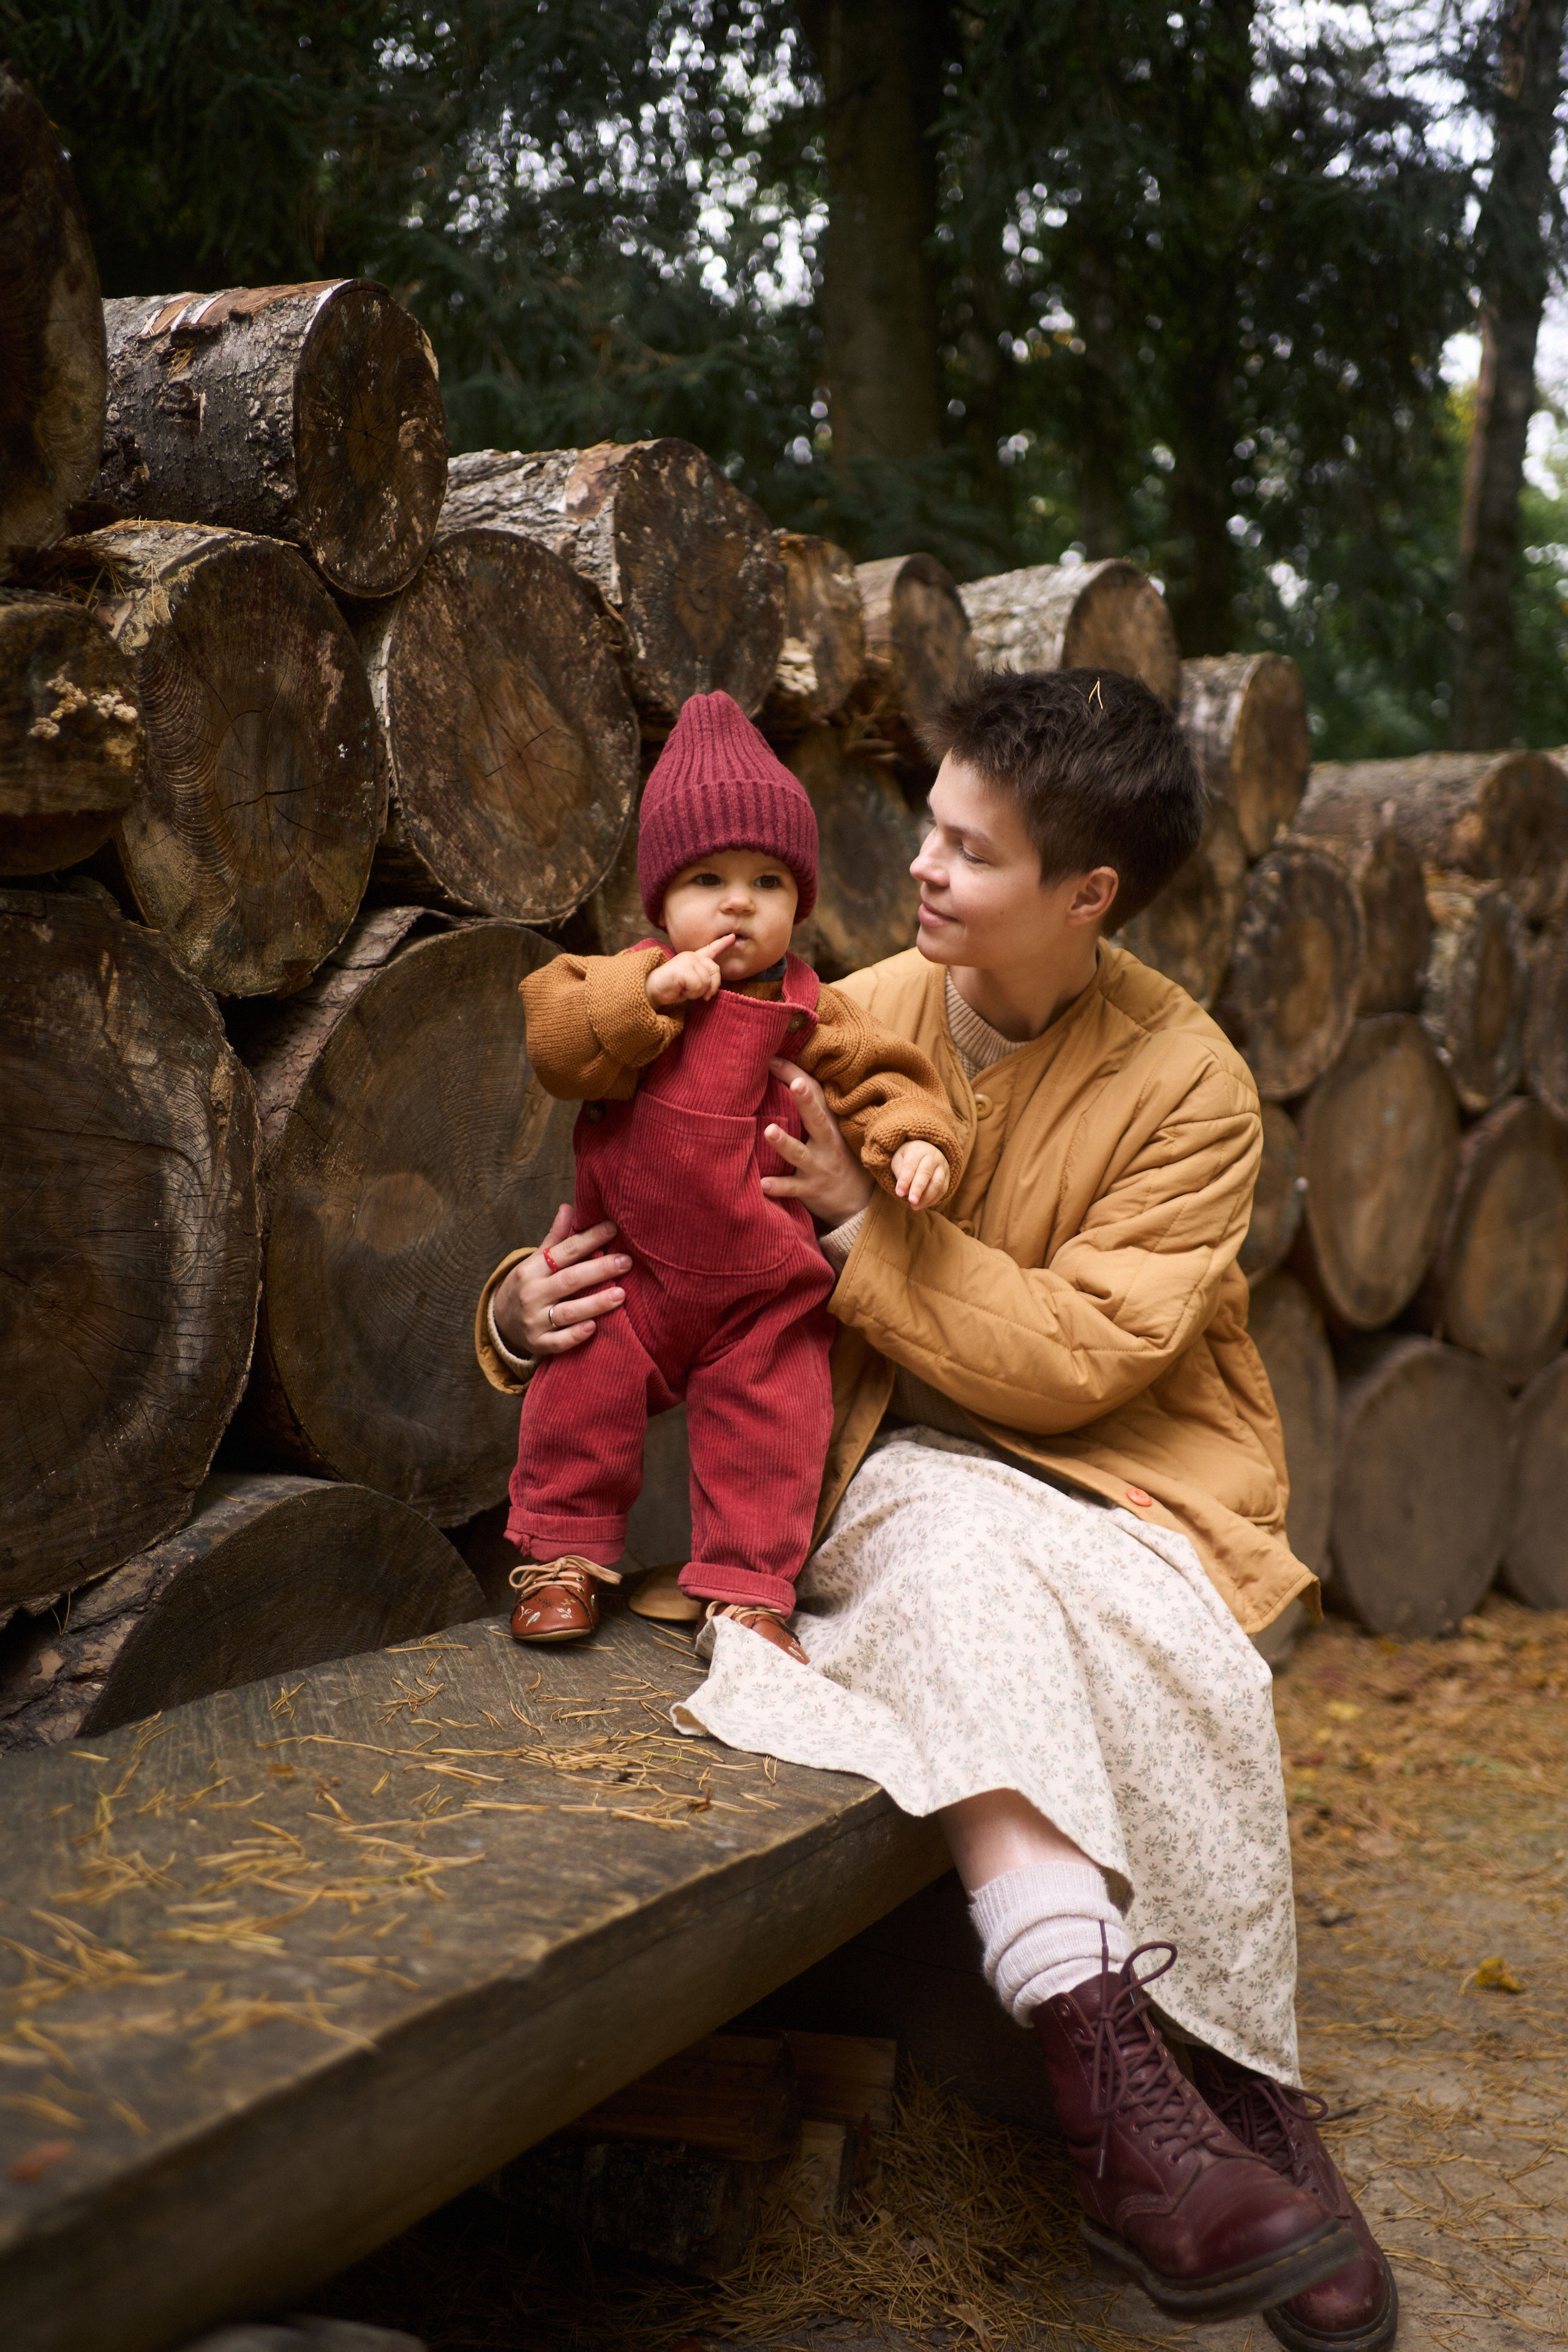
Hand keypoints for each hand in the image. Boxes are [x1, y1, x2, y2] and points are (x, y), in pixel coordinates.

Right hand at [492, 1203, 630, 1358]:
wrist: (499, 1322)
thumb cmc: (527, 1285)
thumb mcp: (535, 1261)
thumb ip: (555, 1238)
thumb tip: (569, 1207)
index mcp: (532, 1269)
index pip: (564, 1251)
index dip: (589, 1239)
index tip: (613, 1228)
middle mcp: (533, 1293)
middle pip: (569, 1280)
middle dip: (599, 1269)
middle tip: (626, 1261)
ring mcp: (535, 1320)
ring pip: (567, 1312)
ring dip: (594, 1303)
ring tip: (621, 1294)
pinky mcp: (538, 1343)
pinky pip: (558, 1342)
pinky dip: (574, 1336)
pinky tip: (593, 1327)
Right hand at [646, 935, 734, 1007]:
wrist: (650, 989)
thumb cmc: (671, 987)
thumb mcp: (691, 983)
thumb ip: (704, 979)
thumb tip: (714, 986)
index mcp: (693, 958)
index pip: (711, 949)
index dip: (723, 943)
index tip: (733, 936)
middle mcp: (692, 956)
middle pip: (715, 971)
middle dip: (711, 987)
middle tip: (697, 993)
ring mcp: (688, 961)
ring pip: (706, 982)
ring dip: (697, 992)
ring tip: (684, 989)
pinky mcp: (683, 969)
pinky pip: (698, 986)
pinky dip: (691, 994)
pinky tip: (680, 989)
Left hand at [760, 1059, 874, 1227]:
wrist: (858, 1203)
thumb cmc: (838, 1159)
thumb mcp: (833, 1132)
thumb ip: (813, 1109)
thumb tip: (785, 1075)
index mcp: (830, 1125)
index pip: (817, 1095)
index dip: (796, 1076)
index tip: (773, 1060)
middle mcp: (827, 1144)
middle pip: (816, 1119)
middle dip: (805, 1101)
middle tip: (795, 1083)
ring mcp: (819, 1168)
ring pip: (800, 1154)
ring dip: (784, 1143)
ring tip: (768, 1131)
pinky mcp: (811, 1190)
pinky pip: (793, 1189)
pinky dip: (779, 1187)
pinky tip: (762, 1184)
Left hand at [891, 1139, 949, 1209]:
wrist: (926, 1150)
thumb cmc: (908, 1157)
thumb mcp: (899, 1159)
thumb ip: (899, 1172)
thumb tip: (904, 1190)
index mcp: (917, 1150)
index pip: (910, 1165)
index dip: (905, 1180)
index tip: (899, 1193)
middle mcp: (932, 1156)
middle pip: (925, 1173)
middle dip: (918, 1189)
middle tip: (911, 1201)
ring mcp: (942, 1166)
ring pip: (937, 1183)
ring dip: (926, 1197)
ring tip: (914, 1206)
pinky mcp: (947, 1176)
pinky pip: (943, 1189)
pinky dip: (933, 1199)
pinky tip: (922, 1205)